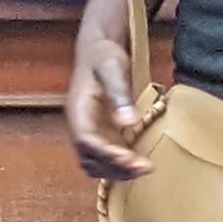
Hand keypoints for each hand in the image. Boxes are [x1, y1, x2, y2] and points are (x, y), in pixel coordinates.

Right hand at [66, 4, 159, 180]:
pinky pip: (107, 156)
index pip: (85, 140)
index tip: (129, 159)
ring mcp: (90, 130)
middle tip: (144, 168)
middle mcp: (80, 125)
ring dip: (117, 171)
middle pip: (89, 157)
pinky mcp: (102, 132)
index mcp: (78, 110)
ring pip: (96, 162)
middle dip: (114, 167)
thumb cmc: (104, 56)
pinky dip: (121, 165)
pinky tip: (141, 163)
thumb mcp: (113, 67)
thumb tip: (127, 121)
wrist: (98, 50)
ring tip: (144, 169)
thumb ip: (119, 93)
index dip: (106, 154)